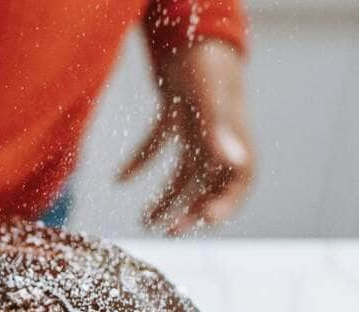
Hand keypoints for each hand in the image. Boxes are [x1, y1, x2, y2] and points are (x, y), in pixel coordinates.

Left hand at [118, 40, 253, 234]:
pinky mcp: (176, 114)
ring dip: (167, 196)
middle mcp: (219, 135)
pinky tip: (119, 180)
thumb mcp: (211, 100)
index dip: (227, 203)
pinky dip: (140, 162)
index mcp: (235, 136)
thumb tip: (233, 163)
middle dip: (190, 210)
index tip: (204, 221)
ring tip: (146, 221)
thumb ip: (220, 132)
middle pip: (209, 182)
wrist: (191, 31)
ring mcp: (197, 126)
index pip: (240, 180)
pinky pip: (159, 145)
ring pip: (184, 170)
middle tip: (169, 233)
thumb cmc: (206, 64)